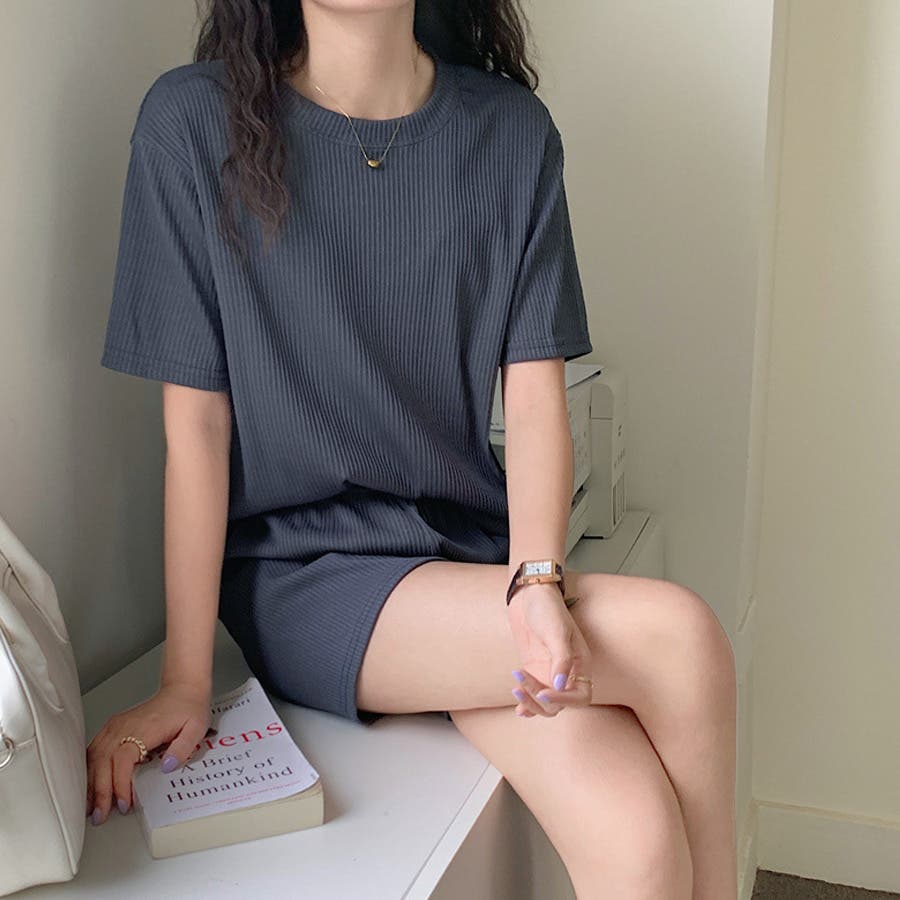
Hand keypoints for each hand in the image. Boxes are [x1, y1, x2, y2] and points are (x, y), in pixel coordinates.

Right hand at [85, 680, 211, 824]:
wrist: (182, 689)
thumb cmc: (188, 708)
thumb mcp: (196, 727)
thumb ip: (182, 748)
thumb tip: (166, 767)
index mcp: (144, 728)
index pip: (123, 759)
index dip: (120, 783)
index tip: (124, 803)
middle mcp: (124, 726)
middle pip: (103, 761)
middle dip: (99, 792)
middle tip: (100, 815)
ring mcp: (116, 726)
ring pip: (93, 757)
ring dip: (89, 784)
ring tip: (90, 807)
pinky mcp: (113, 728)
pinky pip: (93, 750)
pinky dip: (88, 770)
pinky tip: (87, 785)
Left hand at [506, 582, 592, 717]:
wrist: (529, 593)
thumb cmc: (547, 608)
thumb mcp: (556, 632)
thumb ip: (561, 659)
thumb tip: (560, 686)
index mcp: (580, 663)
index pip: (581, 696)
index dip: (564, 700)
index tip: (544, 693)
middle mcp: (567, 672)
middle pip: (561, 704)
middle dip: (541, 701)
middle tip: (522, 685)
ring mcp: (549, 671)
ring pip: (546, 703)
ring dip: (531, 702)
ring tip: (516, 689)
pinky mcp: (534, 669)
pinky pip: (534, 694)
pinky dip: (527, 704)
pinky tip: (519, 709)